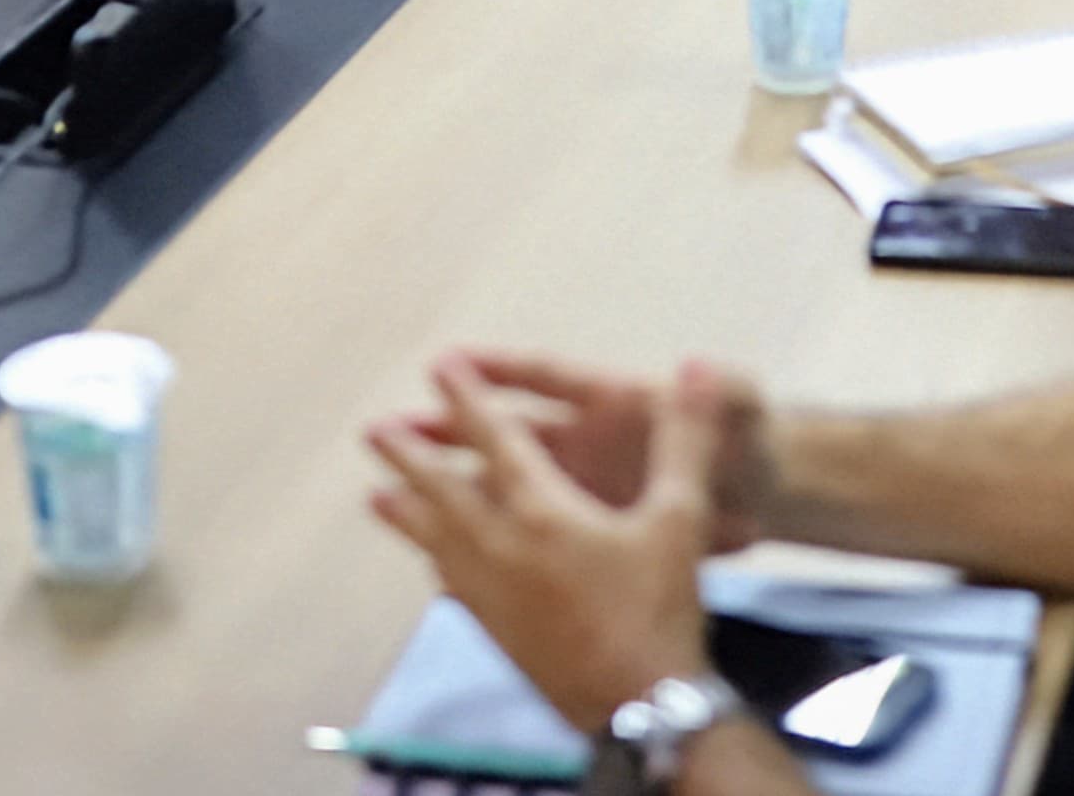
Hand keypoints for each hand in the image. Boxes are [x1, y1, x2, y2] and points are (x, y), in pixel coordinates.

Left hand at [364, 355, 732, 731]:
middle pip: (443, 492)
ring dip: (407, 513)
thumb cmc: (658, 609)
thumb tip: (699, 366)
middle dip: (411, 456)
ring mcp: (492, 597)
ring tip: (377, 498)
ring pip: (437, 542)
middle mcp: (503, 548)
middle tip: (374, 429)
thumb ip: (687, 440)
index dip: (469, 398)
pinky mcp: (497, 635)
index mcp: (542, 511)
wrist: (641, 707)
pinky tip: (435, 569)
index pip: (497, 440)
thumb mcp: (682, 517)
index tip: (439, 367)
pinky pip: (453, 587)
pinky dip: (437, 563)